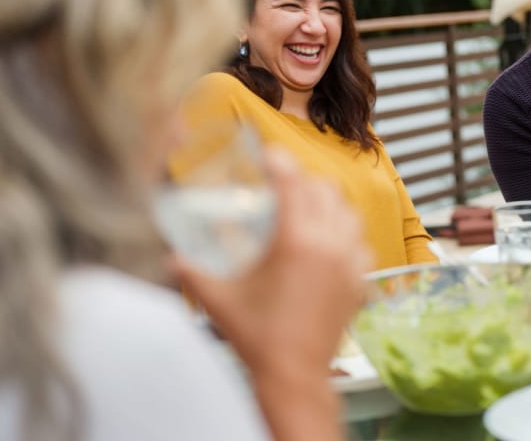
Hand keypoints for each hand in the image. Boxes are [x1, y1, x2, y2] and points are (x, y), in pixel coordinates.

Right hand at [171, 147, 371, 440]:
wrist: (294, 375)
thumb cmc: (257, 337)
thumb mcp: (218, 300)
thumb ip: (191, 273)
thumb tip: (169, 256)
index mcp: (296, 241)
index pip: (292, 184)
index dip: (280, 163)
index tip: (270, 154)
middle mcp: (329, 244)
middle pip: (323, 191)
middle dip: (302, 181)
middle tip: (284, 184)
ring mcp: (349, 261)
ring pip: (347, 212)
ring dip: (328, 202)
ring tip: (309, 206)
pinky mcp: (360, 280)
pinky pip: (361, 241)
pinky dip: (347, 233)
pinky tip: (332, 239)